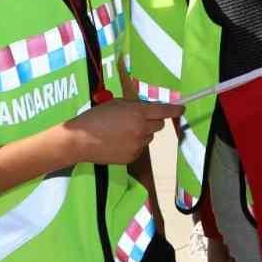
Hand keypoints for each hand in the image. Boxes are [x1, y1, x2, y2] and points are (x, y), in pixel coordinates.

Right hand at [62, 99, 183, 165]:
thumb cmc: (95, 117)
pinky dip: (133, 144)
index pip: (164, 111)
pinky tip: (118, 142)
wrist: (79, 141)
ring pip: (148, 137)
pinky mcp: (132, 157)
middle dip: (153, 120)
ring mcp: (137, 145)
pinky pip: (140, 148)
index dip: (175, 109)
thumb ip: (135, 106)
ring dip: (141, 133)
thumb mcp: (116, 104)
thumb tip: (149, 108)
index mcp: (138, 113)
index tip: (182, 108)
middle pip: (159, 125)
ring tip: (121, 132)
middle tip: (138, 119)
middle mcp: (141, 129)